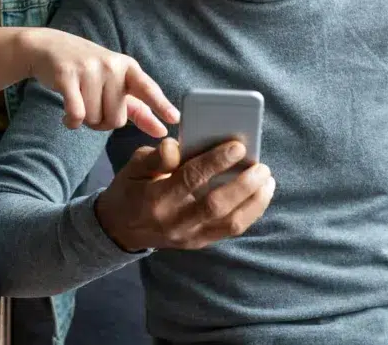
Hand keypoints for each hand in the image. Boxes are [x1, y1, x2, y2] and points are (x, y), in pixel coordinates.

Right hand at [14, 28, 178, 137]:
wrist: (49, 48)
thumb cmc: (88, 70)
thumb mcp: (116, 82)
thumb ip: (139, 109)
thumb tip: (162, 130)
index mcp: (129, 67)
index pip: (147, 88)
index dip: (161, 105)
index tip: (175, 118)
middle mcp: (112, 66)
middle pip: (116, 119)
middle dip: (103, 122)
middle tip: (93, 106)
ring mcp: (90, 69)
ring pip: (94, 119)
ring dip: (85, 120)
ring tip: (79, 102)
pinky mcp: (67, 75)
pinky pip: (76, 114)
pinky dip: (71, 122)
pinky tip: (67, 117)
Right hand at [95, 138, 275, 252]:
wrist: (120, 229)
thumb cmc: (132, 189)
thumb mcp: (135, 166)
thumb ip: (157, 156)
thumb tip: (179, 145)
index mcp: (155, 198)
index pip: (190, 179)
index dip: (215, 162)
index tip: (238, 146)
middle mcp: (174, 222)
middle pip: (215, 205)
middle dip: (243, 185)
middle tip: (262, 166)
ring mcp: (188, 236)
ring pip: (229, 223)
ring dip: (254, 201)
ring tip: (267, 180)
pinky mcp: (199, 242)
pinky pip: (230, 230)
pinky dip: (250, 212)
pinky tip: (260, 195)